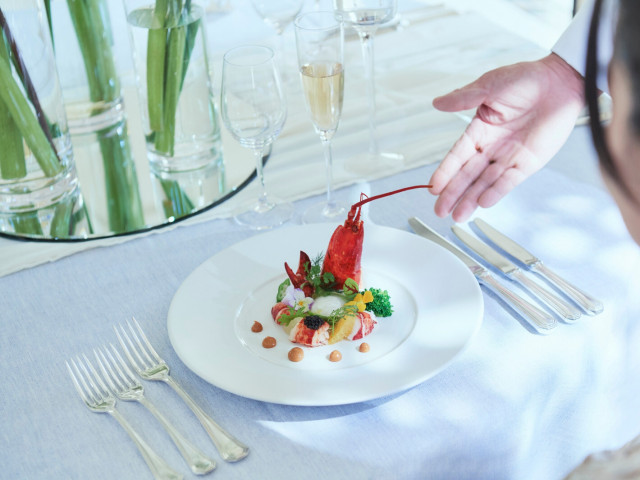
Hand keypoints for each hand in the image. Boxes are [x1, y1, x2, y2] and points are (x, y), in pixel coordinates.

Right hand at [428, 53, 584, 221]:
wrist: (562, 81)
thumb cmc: (527, 79)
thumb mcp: (490, 85)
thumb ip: (463, 97)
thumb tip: (437, 103)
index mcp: (479, 129)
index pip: (457, 155)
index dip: (445, 172)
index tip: (433, 187)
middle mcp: (491, 146)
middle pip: (468, 175)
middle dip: (453, 194)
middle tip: (440, 211)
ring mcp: (509, 157)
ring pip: (485, 182)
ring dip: (471, 199)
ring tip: (458, 215)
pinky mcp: (528, 163)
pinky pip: (509, 181)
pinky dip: (497, 192)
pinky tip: (483, 203)